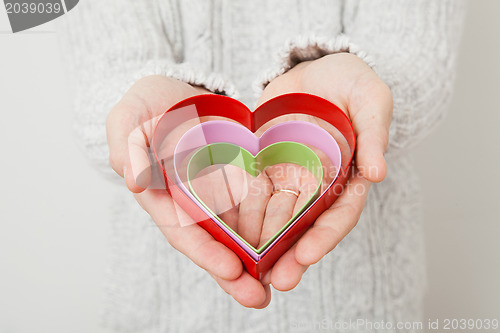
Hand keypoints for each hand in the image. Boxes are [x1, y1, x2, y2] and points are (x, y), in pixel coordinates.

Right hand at [106, 75, 271, 307]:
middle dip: (235, 272)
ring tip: (283, 277)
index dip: (205, 252)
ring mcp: (218, 190)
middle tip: (259, 297)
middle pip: (214, 242)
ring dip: (258, 256)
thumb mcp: (128, 119)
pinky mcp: (240, 176)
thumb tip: (135, 181)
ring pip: (239, 229)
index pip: (182, 230)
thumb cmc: (145, 104)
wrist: (174, 92)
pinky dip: (272, 221)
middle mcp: (193, 201)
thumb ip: (128, 147)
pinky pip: (258, 200)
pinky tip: (293, 238)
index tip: (231, 270)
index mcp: (163, 195)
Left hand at [256, 53, 392, 290]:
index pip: (340, 214)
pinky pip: (252, 189)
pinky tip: (226, 229)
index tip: (307, 256)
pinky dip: (241, 210)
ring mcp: (290, 176)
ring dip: (263, 242)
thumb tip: (377, 175)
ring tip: (247, 269)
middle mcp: (319, 185)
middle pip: (306, 226)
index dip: (325, 236)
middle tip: (276, 280)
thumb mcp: (370, 100)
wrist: (316, 68)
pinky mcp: (265, 163)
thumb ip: (374, 134)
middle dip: (292, 254)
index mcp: (349, 177)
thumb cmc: (351, 82)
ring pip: (276, 215)